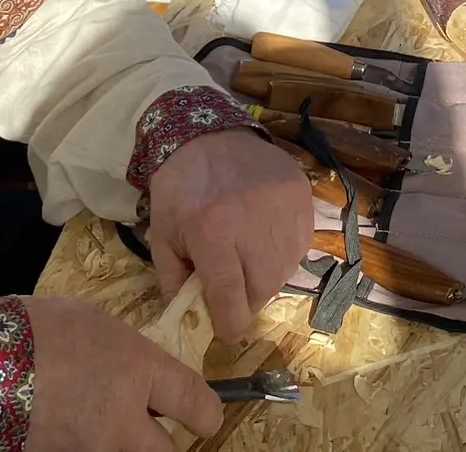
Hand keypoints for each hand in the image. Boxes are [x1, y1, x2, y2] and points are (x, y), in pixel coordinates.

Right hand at [25, 295, 220, 451]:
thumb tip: (137, 368)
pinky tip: (72, 424)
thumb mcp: (97, 324)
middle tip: (159, 431)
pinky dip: (86, 443)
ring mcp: (90, 448)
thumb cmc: (38, 328)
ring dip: (123, 443)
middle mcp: (123, 419)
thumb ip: (128, 353)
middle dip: (168, 444)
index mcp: (140, 371)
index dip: (208, 412)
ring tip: (103, 419)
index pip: (197, 404)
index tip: (208, 414)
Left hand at [147, 129, 311, 342]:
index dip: (229, 324)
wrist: (208, 135)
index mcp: (212, 232)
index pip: (231, 297)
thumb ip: (175, 281)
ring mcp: (284, 207)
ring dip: (267, 277)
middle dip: (248, 300)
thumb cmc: (181, 189)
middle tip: (235, 294)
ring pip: (285, 269)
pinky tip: (265, 242)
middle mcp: (253, 222)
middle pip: (263, 288)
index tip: (227, 331)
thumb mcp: (163, 236)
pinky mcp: (302, 196)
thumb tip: (191, 319)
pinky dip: (285, 254)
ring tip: (249, 263)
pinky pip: (301, 245)